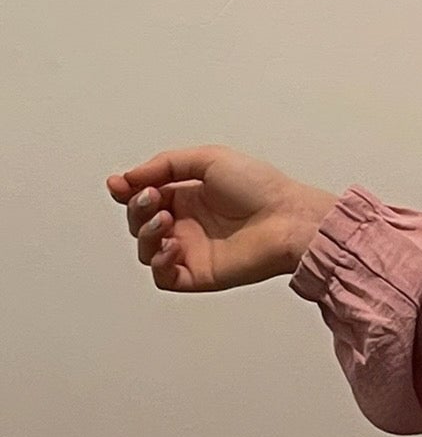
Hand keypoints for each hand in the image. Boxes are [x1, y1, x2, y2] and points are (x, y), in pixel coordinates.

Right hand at [105, 145, 339, 292]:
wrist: (288, 219)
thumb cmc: (261, 188)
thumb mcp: (209, 158)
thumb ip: (165, 164)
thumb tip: (129, 177)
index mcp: (189, 195)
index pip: (144, 196)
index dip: (127, 191)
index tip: (119, 185)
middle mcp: (188, 223)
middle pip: (140, 222)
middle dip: (138, 209)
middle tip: (153, 199)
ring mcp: (192, 250)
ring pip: (147, 250)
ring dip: (146, 233)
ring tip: (166, 220)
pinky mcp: (199, 274)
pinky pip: (164, 278)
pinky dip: (159, 263)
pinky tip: (172, 246)